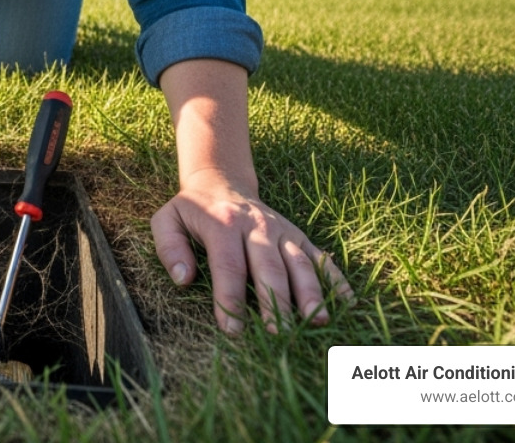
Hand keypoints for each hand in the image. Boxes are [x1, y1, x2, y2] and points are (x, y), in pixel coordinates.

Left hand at [150, 168, 351, 333]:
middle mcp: (257, 226)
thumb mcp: (167, 220)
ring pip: (299, 262)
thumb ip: (169, 248)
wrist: (221, 182)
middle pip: (269, 267)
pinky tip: (347, 302)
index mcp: (223, 224)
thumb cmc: (193, 211)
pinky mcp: (298, 235)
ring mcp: (282, 230)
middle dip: (274, 301)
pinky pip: (319, 257)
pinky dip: (335, 279)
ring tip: (316, 321)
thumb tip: (183, 278)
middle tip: (277, 332)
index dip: (230, 298)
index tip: (232, 330)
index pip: (229, 265)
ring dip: (309, 292)